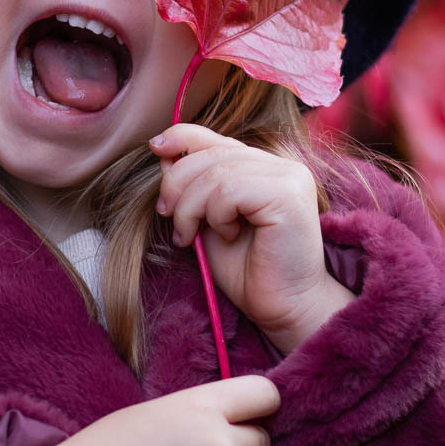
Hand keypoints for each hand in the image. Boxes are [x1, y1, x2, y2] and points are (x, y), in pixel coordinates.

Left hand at [150, 122, 355, 352]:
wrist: (281, 307)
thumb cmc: (246, 270)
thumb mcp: (207, 220)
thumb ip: (193, 186)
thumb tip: (164, 151)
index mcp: (263, 167)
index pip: (217, 138)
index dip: (182, 137)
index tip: (156, 148)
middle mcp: (281, 165)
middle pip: (210, 153)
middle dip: (177, 186)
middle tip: (172, 220)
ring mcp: (288, 176)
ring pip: (216, 173)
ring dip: (191, 208)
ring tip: (192, 236)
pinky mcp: (289, 194)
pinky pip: (230, 191)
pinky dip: (216, 216)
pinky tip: (229, 235)